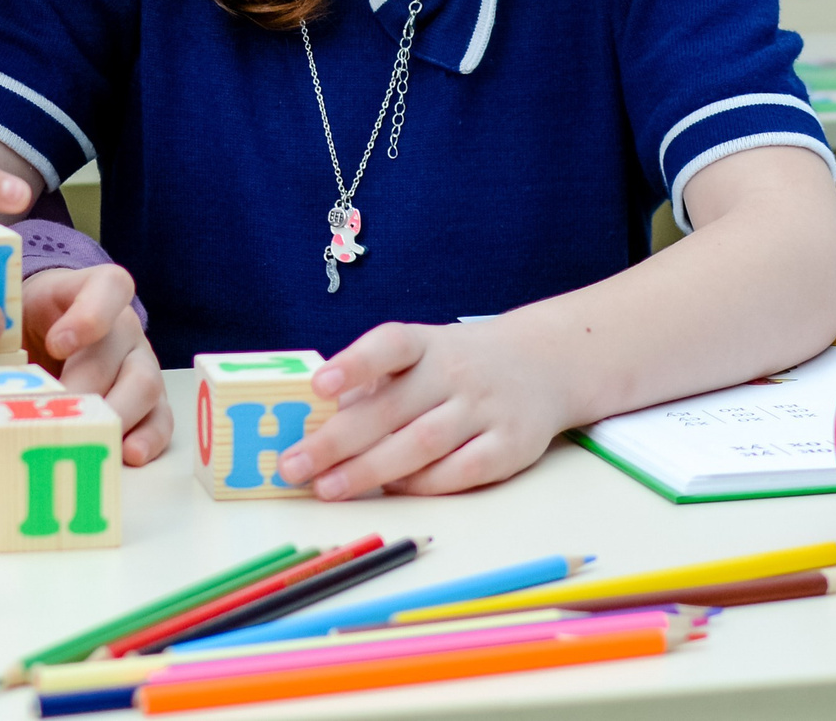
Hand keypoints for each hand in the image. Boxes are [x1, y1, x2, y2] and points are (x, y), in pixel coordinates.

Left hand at [25, 265, 170, 465]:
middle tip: (59, 412)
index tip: (57, 344)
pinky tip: (129, 454)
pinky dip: (148, 436)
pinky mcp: (148, 399)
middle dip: (88, 383)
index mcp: (91, 291)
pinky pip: (160, 416)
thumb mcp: (12, 312)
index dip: (89, 315)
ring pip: (144, 383)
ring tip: (96, 436)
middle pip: (118, 348)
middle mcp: (123, 325)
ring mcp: (139, 362)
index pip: (109, 287)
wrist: (49, 330)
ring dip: (119, 413)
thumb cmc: (28, 320)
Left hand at [277, 319, 573, 498]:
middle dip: (337, 441)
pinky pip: (461, 472)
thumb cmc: (454, 366)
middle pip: (392, 408)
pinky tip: (389, 492)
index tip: (319, 386)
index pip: (390, 345)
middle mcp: (455, 371)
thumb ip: (372, 386)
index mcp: (425, 344)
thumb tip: (311, 425)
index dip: (354, 364)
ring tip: (327, 487)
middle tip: (293, 466)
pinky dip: (422, 485)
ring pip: (423, 443)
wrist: (541, 364)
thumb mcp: (417, 357)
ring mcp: (485, 408)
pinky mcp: (510, 445)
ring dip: (371, 470)